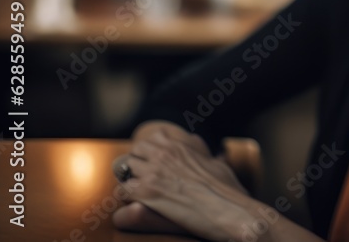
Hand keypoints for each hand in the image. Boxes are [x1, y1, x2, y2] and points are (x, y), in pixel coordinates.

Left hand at [112, 122, 253, 239]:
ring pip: (123, 168)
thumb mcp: (216, 163)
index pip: (153, 138)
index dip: (151, 150)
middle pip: (135, 150)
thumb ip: (201, 153)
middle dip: (136, 162)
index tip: (153, 160)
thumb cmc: (226, 190)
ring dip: (128, 178)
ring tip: (137, 190)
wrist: (226, 210)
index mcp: (180, 146)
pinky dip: (126, 197)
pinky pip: (122, 190)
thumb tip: (201, 146)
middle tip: (142, 177)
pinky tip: (137, 204)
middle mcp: (164, 154)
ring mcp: (153, 172)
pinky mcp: (146, 193)